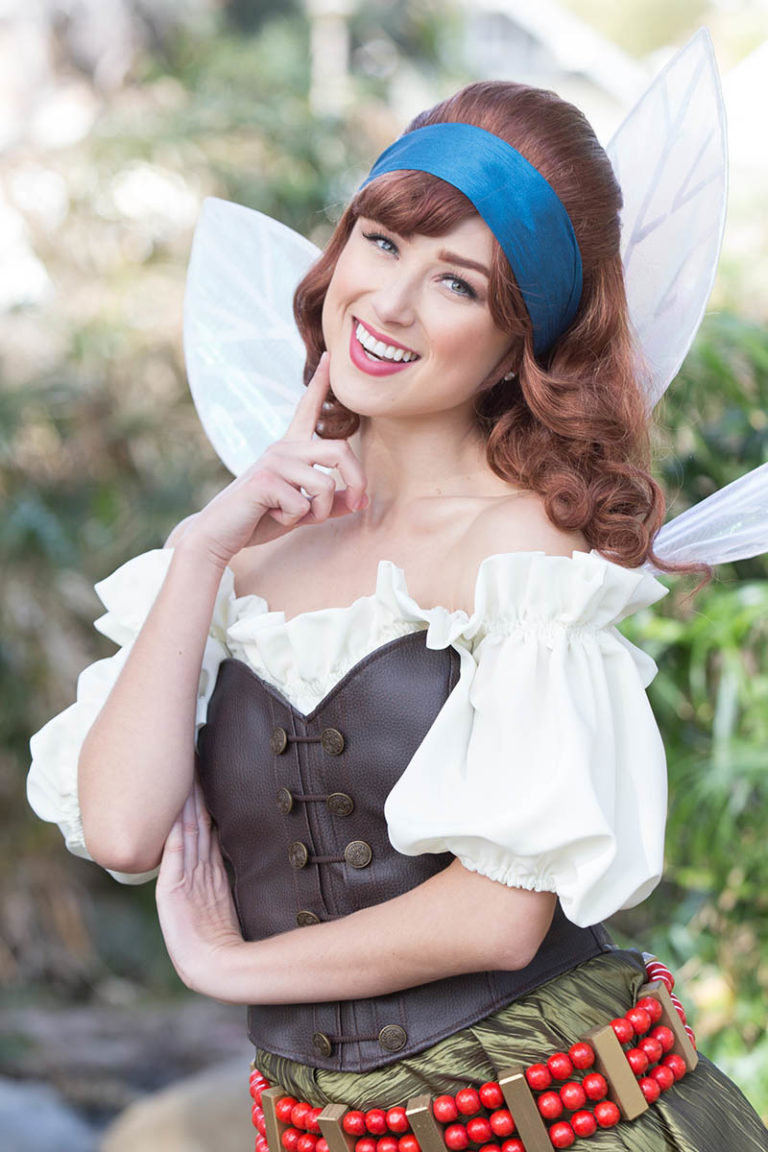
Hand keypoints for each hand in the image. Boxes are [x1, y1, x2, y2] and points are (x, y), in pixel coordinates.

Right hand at [155, 782, 244, 998]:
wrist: (216, 966)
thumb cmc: (225, 937)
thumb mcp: (225, 895)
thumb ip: (223, 870)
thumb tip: (241, 837)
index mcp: (201, 872)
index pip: (199, 828)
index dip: (198, 802)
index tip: (199, 774)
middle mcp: (188, 872)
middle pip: (188, 825)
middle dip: (187, 796)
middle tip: (187, 763)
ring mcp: (177, 880)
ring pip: (182, 834)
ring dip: (180, 807)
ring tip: (181, 778)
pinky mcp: (170, 891)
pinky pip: (175, 855)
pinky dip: (174, 833)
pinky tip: (173, 814)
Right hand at [173, 353, 366, 567]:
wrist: (219, 534)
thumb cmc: (260, 520)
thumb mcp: (302, 511)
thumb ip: (330, 503)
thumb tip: (364, 500)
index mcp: (290, 450)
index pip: (307, 410)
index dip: (319, 384)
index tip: (328, 356)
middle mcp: (282, 448)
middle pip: (340, 450)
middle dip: (356, 482)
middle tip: (355, 504)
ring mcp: (273, 461)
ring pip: (324, 484)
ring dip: (320, 512)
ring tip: (295, 516)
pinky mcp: (264, 479)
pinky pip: (303, 505)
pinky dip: (294, 520)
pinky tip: (272, 516)